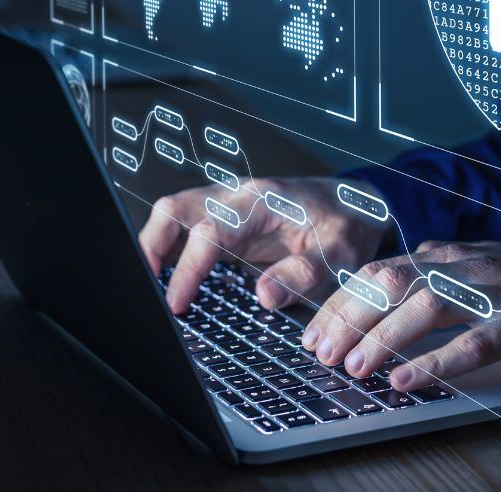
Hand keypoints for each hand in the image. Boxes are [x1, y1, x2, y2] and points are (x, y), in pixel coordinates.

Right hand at [138, 177, 389, 313]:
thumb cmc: (346, 227)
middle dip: (151, 246)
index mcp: (263, 202)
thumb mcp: (338, 257)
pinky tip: (167, 279)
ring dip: (155, 246)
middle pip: (175, 208)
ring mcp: (228, 207)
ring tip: (150, 288)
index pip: (210, 229)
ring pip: (173, 213)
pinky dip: (169, 249)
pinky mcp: (226, 221)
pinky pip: (185, 228)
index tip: (176, 302)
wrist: (355, 206)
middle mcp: (238, 198)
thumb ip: (303, 275)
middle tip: (145, 290)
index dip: (188, 267)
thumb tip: (262, 296)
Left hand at [302, 240, 500, 390]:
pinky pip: (478, 341)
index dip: (341, 302)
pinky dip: (439, 361)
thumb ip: (426, 285)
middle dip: (349, 318)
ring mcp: (498, 290)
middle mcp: (466, 265)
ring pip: (428, 305)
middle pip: (393, 283)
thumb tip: (368, 307)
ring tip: (356, 367)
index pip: (379, 272)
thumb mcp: (470, 278)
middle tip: (321, 353)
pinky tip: (410, 380)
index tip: (313, 332)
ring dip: (385, 337)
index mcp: (447, 256)